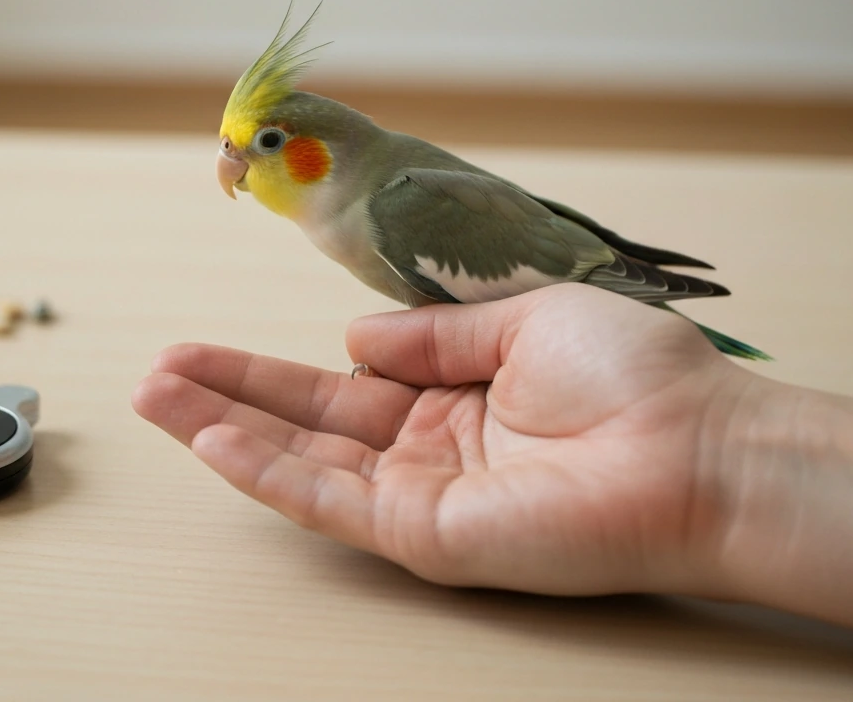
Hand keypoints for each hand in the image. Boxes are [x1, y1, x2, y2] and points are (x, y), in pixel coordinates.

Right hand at [134, 283, 744, 597]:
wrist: (699, 447)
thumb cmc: (634, 376)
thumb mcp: (520, 318)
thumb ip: (431, 332)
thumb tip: (352, 337)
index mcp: (450, 396)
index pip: (336, 386)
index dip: (267, 370)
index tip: (206, 350)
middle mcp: (426, 448)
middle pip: (302, 423)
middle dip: (223, 397)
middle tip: (153, 374)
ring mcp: (422, 495)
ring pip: (302, 464)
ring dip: (224, 432)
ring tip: (155, 398)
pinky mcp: (430, 534)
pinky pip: (334, 504)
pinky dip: (270, 475)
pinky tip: (214, 444)